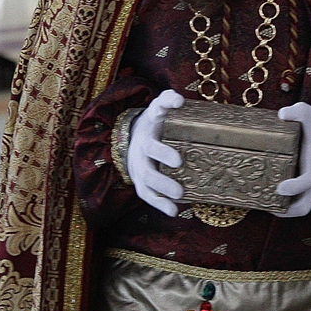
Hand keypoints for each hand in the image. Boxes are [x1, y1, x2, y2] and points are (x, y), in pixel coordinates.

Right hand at [128, 89, 184, 216]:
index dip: (166, 105)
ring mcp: (139, 166)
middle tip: (179, 161)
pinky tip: (174, 211)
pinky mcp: (140, 183)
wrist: (132, 143)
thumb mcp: (157, 110)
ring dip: (162, 186)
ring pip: (147, 177)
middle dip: (162, 155)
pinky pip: (147, 195)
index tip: (179, 103)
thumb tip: (179, 99)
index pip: (156, 112)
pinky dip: (159, 204)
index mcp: (150, 124)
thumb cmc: (154, 127)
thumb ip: (167, 100)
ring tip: (179, 193)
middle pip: (149, 150)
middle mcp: (142, 146)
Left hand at [275, 103, 310, 217]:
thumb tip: (282, 115)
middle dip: (286, 211)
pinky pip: (303, 202)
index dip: (295, 187)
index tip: (279, 188)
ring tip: (267, 205)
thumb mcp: (308, 112)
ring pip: (302, 207)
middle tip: (267, 207)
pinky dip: (291, 205)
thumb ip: (298, 111)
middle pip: (305, 206)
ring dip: (286, 210)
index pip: (309, 181)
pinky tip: (275, 200)